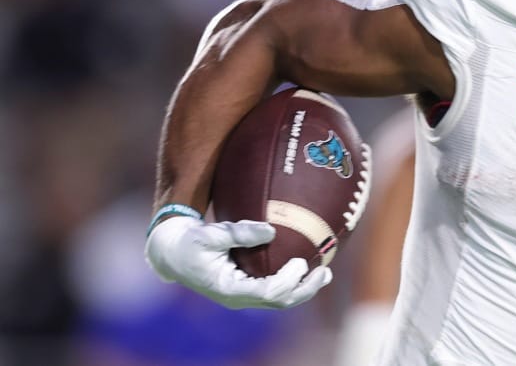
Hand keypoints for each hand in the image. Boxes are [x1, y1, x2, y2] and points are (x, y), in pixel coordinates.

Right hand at [145, 215, 331, 308]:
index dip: (288, 280)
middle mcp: (239, 297)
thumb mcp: (210, 234)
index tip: (301, 262)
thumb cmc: (191, 241)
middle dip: (305, 289)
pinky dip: (294, 282)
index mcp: (229, 289)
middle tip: (324, 271)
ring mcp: (244, 295)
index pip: (267, 292)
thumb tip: (271, 231)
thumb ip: (239, 233)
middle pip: (280, 301)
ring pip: (280, 300)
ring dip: (304, 289)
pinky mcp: (247, 287)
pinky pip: (275, 290)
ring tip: (325, 273)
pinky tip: (308, 269)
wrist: (173, 253)